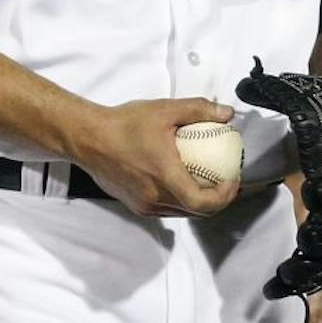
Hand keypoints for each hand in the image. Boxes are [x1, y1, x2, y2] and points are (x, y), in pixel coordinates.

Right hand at [72, 97, 238, 216]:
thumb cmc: (124, 125)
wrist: (88, 138)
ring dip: (201, 201)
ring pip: (182, 212)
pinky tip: (185, 179)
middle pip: (197, 212)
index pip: (204, 203)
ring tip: (211, 180)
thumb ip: (199, 110)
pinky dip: (182, 199)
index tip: (233, 179)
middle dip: (219, 200)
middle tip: (229, 180)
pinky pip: (166, 209)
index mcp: (165, 179)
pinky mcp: (135, 205)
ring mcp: (143, 206)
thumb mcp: (166, 110)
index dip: (225, 196)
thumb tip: (227, 114)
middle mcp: (155, 199)